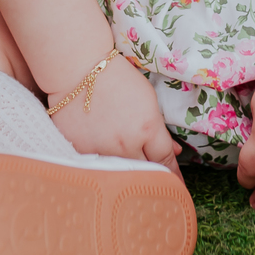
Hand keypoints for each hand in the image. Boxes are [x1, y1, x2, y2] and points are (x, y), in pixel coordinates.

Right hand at [48, 52, 182, 178]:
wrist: (77, 69)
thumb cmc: (117, 77)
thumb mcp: (147, 98)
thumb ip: (160, 129)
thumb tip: (173, 151)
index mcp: (147, 128)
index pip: (165, 161)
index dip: (173, 174)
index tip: (176, 186)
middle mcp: (126, 145)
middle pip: (145, 173)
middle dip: (152, 177)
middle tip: (155, 181)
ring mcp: (102, 151)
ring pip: (121, 174)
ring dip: (127, 173)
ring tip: (128, 169)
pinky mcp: (81, 152)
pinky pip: (97, 167)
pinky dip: (103, 166)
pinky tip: (103, 156)